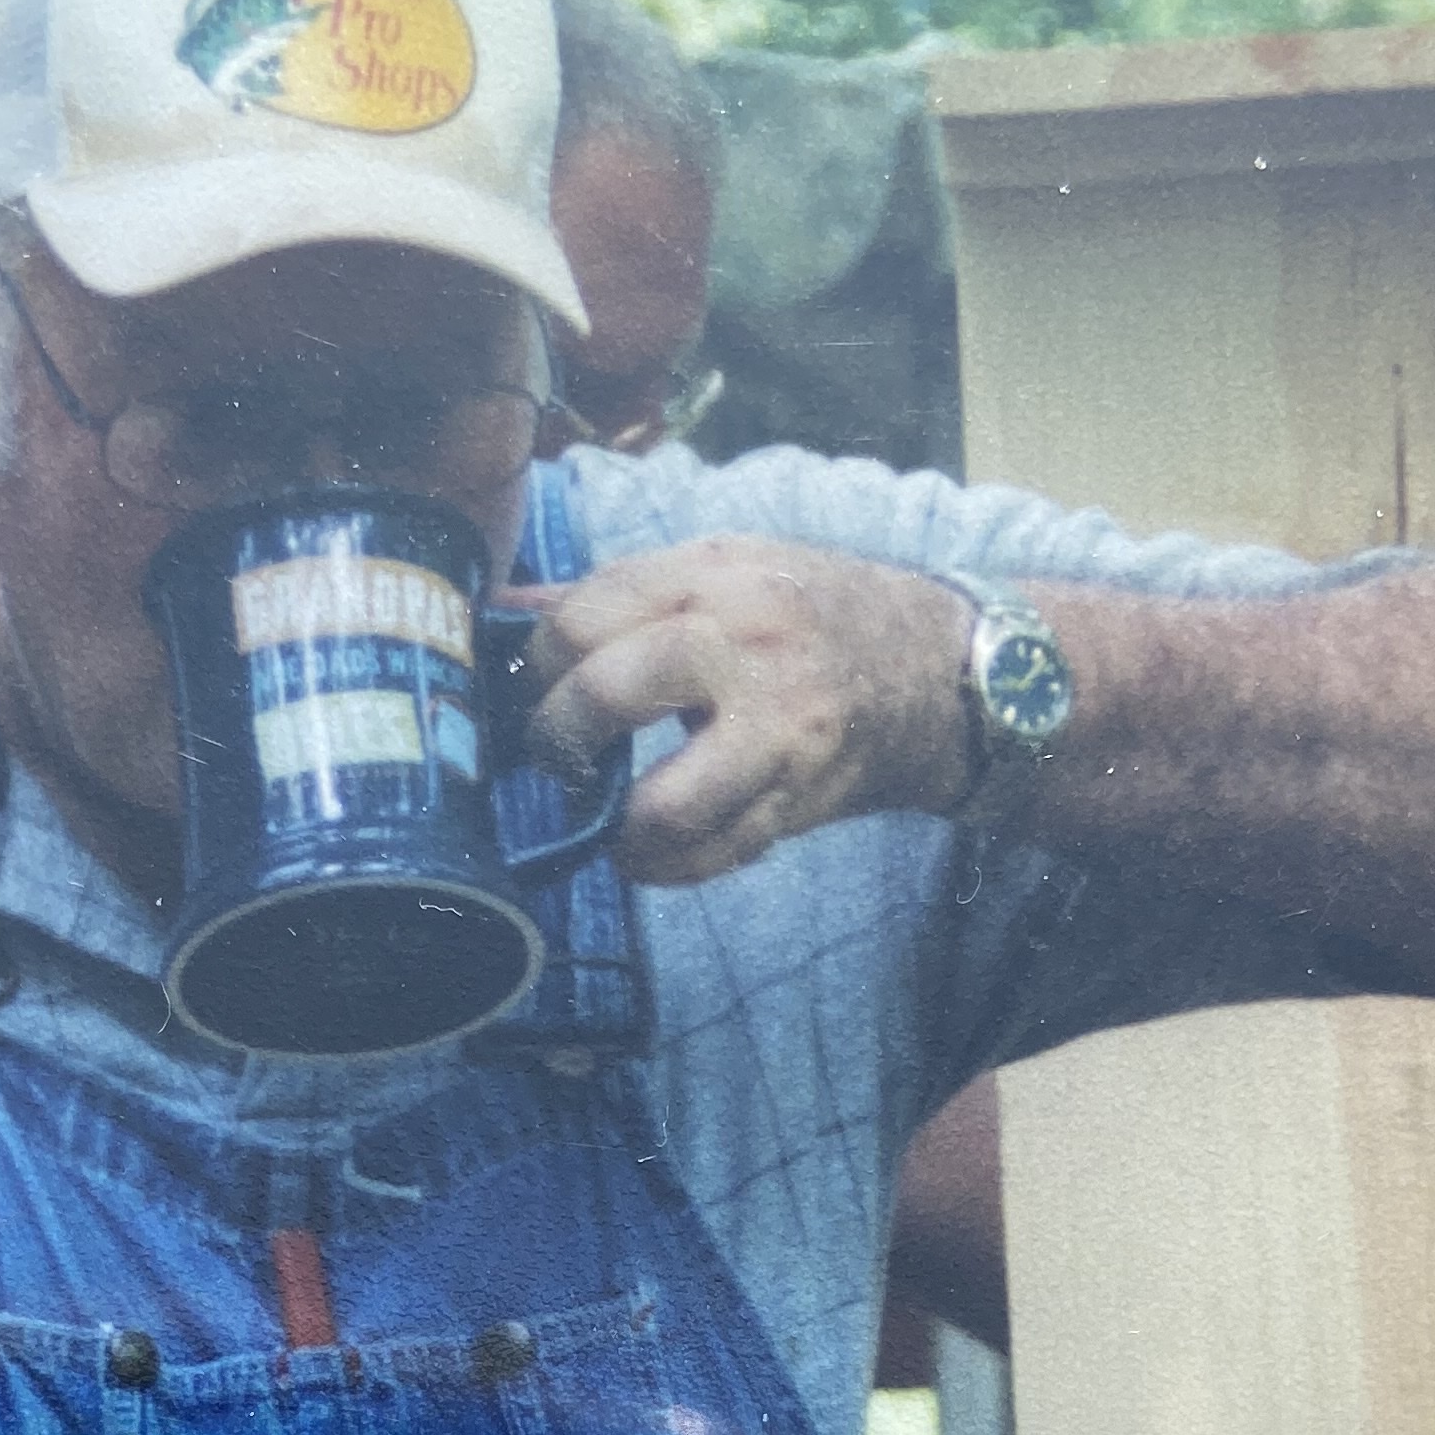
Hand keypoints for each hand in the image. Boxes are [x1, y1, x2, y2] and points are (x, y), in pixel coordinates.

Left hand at [516, 538, 970, 882]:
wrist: (929, 670)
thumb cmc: (807, 613)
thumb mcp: (724, 567)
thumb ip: (622, 590)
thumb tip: (505, 611)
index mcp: (712, 577)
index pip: (581, 619)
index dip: (539, 662)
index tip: (540, 686)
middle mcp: (744, 647)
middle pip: (606, 695)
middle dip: (558, 739)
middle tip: (557, 755)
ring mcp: (777, 732)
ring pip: (662, 806)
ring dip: (614, 826)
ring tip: (605, 816)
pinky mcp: (796, 797)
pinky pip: (710, 856)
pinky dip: (663, 866)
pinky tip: (649, 848)